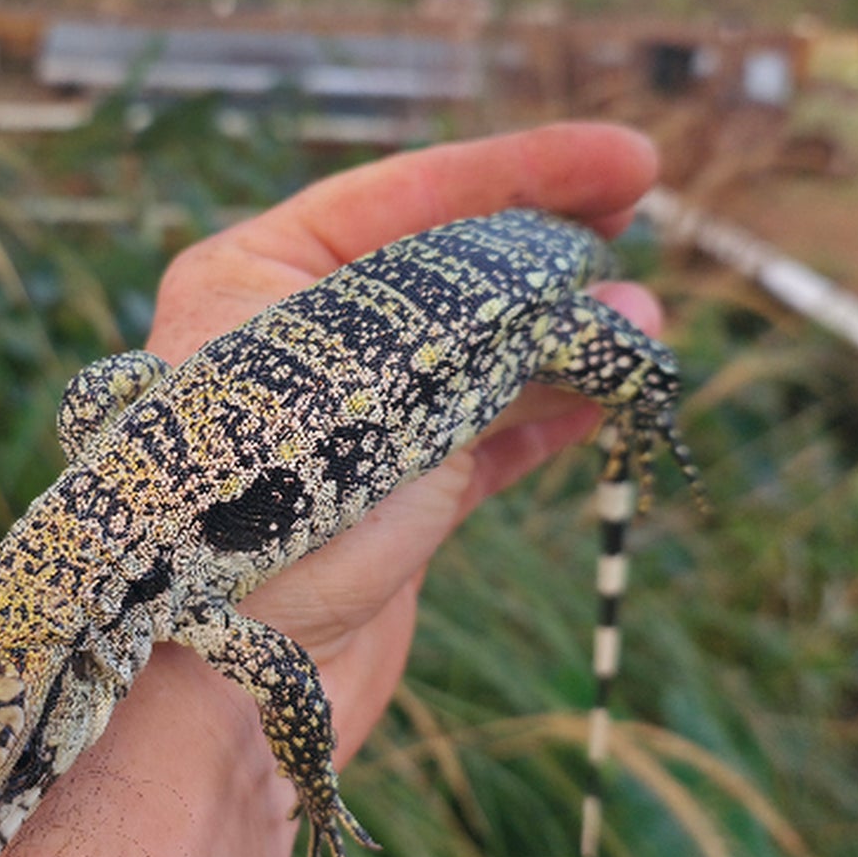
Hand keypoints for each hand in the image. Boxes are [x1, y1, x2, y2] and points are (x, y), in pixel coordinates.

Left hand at [146, 122, 662, 768]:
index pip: (408, 192)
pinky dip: (547, 410)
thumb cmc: (260, 522)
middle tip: (641, 209)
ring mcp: (349, 419)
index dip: (523, 168)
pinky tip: (610, 387)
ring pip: (478, 351)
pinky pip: (487, 430)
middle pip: (449, 265)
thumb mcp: (375, 393)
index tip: (630, 157)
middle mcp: (298, 337)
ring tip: (642, 320)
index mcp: (255, 274)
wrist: (215, 699)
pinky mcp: (390, 494)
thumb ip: (493, 341)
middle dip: (546, 246)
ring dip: (559, 336)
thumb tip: (623, 304)